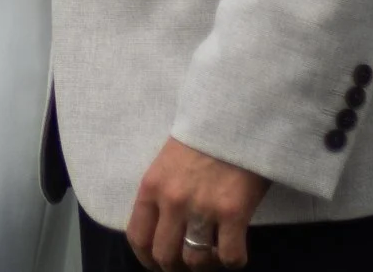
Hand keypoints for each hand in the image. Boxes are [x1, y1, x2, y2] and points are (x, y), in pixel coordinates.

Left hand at [127, 137, 267, 268]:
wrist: (235, 116)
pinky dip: (233, 260)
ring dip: (205, 264)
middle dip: (176, 267)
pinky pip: (230, 256)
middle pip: (164, 256)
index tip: (157, 263)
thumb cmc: (203, 138)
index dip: (147, 258)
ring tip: (213, 253)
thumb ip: (163, 193)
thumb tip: (165, 228)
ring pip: (196, 261)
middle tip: (189, 261)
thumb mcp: (168, 162)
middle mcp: (172, 200)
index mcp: (151, 186)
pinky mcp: (233, 212)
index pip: (138, 237)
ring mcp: (202, 207)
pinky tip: (235, 247)